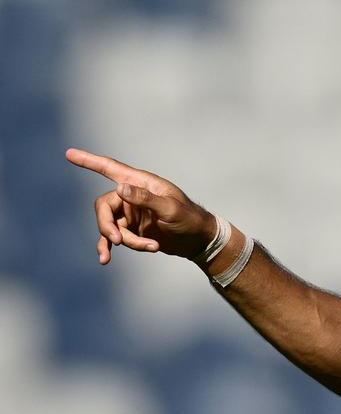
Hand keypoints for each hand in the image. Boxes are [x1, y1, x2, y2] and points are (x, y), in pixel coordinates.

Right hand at [67, 148, 214, 264]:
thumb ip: (146, 199)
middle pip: (103, 207)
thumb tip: (120, 188)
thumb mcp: (171, 209)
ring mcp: (129, 213)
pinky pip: (114, 237)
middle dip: (107, 225)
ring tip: (149, 247)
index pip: (111, 169)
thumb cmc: (190, 219)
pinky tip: (105, 259)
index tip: (69, 154)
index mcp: (141, 183)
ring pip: (110, 226)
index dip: (90, 161)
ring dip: (125, 240)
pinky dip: (110, 247)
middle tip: (119, 241)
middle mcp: (131, 195)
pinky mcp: (130, 229)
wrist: (198, 240)